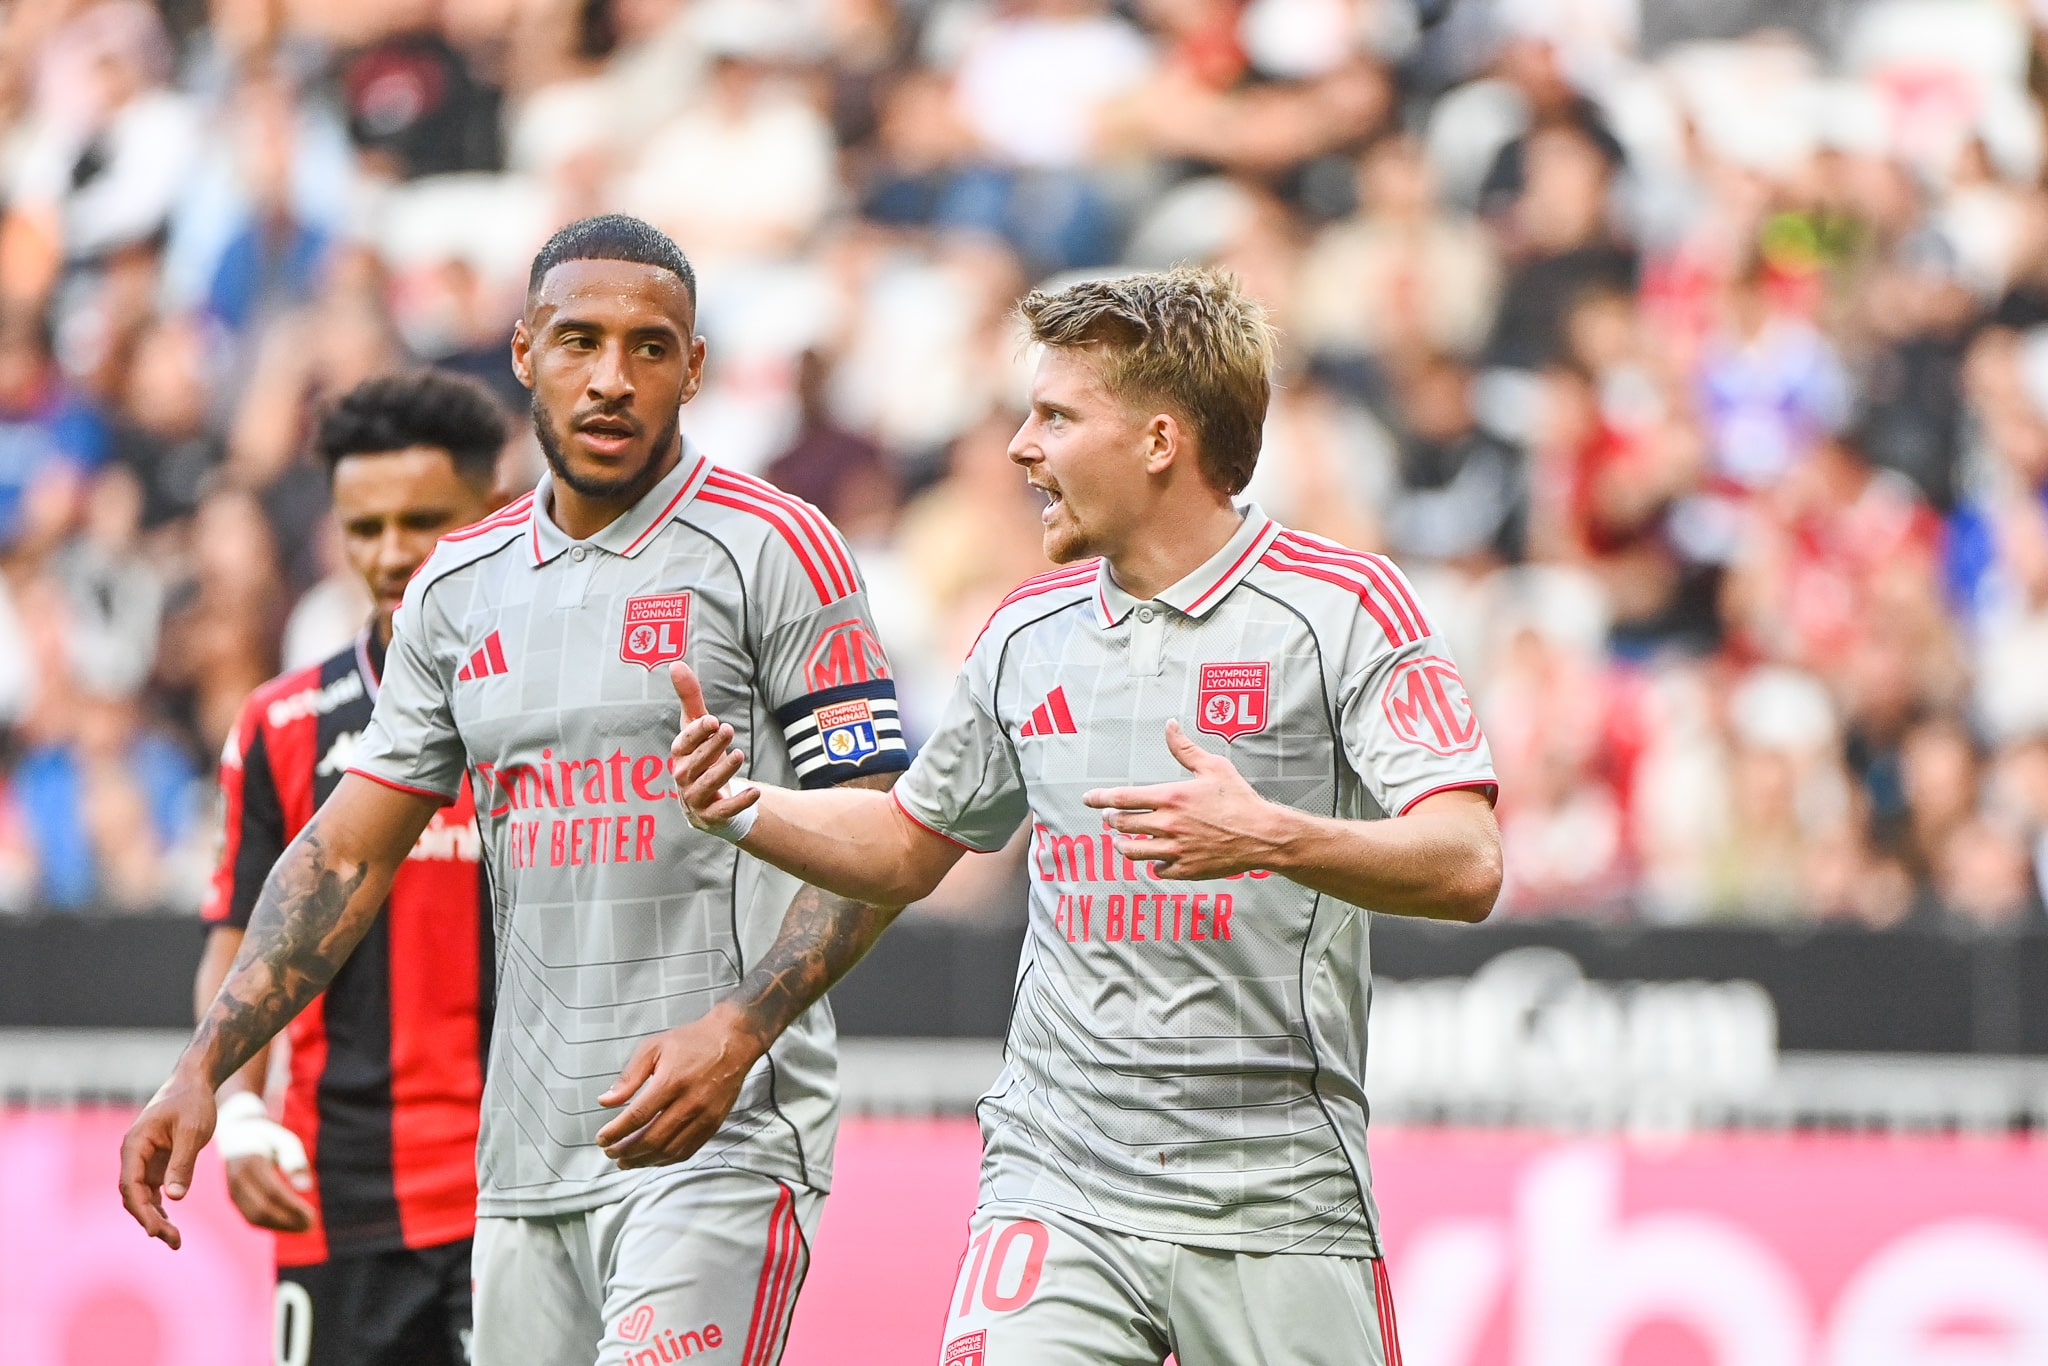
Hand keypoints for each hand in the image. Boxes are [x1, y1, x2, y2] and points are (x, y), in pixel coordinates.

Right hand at [118, 1063, 217, 1249]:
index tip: (155, 1230)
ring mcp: (144, 1161)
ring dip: (155, 1219)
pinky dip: (161, 1209)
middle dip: (151, 1221)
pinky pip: (153, 1192)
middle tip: (174, 1241)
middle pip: (134, 1196)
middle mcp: (134, 1156)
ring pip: (142, 1198)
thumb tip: (173, 1198)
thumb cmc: (193, 1102)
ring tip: (175, 1241)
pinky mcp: (156, 1164)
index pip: (130, 1185)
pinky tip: (172, 1226)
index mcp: (135, 1145)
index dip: (141, 1210)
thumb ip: (183, 1163)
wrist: (195, 1083)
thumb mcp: (192, 1131)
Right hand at [215, 1092, 315, 1232]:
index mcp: (251, 1162)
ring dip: (280, 1226)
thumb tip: (306, 1188)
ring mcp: (233, 1190)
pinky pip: (250, 1217)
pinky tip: (289, 1225)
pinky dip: (270, 1224)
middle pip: (262, 1209)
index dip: (293, 1207)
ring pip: (254, 1217)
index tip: (313, 1215)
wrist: (238, 1133)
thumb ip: (295, 1161)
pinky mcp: (234, 1198)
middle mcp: (238, 1179)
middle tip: (312, 1225)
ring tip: (304, 1227)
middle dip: (287, 1221)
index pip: (273, 1193)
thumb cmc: (269, 1137)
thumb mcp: (285, 1140)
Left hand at [594, 1003, 761, 1168]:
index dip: (616, 1132)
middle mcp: (690, 1102)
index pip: (638, 1116)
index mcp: (672, 1080)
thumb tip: (606, 1101)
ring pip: (669, 1150)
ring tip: (626, 1160)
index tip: (602, 1139)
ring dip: (644, 1160)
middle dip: (626, 1150)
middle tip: (610, 1152)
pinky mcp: (714, 1124)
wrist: (733, 1041)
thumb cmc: (691, 1042)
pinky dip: (666, 1160)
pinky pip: (687, 1151)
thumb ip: (629, 1076)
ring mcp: (704, 1116)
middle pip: (652, 1138)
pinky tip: (651, 1159)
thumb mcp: (654, 1047)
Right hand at [669, 662, 759, 831]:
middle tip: (728, 729)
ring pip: (707, 786)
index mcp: (679, 756)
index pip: (683, 743)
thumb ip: (690, 698)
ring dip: (723, 771)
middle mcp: (682, 778)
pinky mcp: (711, 816)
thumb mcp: (698, 728)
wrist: (707, 801)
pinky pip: (724, 811)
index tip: (712, 720)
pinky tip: (756, 791)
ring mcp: (695, 799)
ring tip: (739, 754)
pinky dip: (739, 802)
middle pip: (694, 764)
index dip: (696, 733)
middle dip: (710, 747)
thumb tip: (676, 663)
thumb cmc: (701, 757)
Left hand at [1082, 720, 1292, 879]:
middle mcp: (1167, 824)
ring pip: (1132, 851)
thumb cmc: (1239, 799)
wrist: (1262, 835)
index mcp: (1170, 797)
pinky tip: (1156, 858)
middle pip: (1122, 824)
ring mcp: (1175, 849)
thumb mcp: (1213, 767)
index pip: (1121, 798)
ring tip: (1122, 841)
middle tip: (1110, 818)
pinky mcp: (1185, 869)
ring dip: (1123, 844)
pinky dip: (1153, 864)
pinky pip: (1157, 869)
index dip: (1100, 798)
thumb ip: (1184, 749)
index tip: (1089, 799)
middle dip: (1111, 820)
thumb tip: (1170, 726)